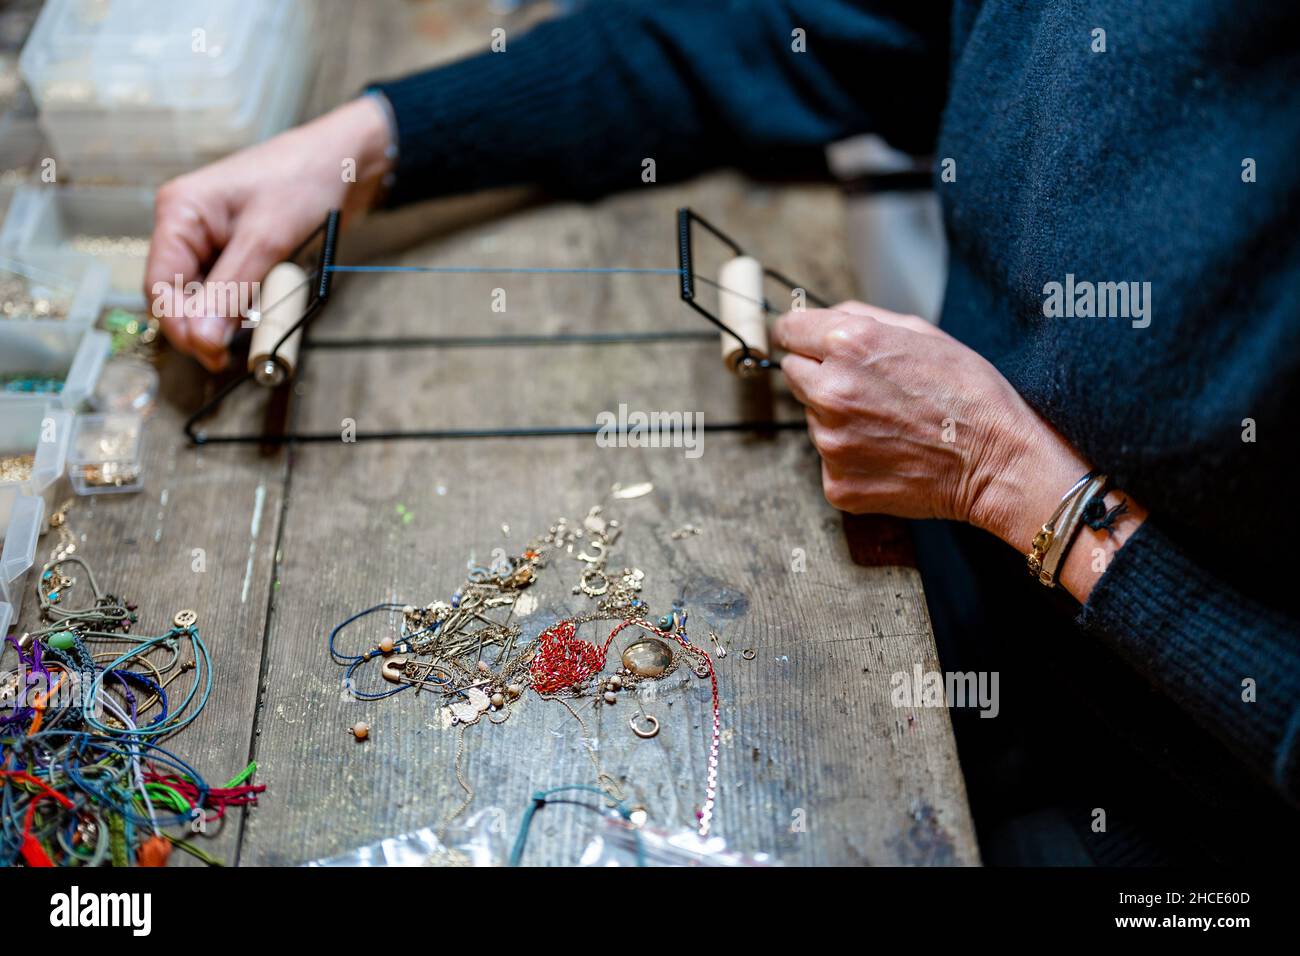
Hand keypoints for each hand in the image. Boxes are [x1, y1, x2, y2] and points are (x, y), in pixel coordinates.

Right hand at [144, 96, 393, 370]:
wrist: (346, 161)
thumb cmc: (304, 180)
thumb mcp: (267, 238)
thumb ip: (232, 289)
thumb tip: (202, 339)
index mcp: (180, 213)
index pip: (160, 285)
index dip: (181, 326)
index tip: (212, 354)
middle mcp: (189, 228)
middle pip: (181, 297)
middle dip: (206, 326)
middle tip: (234, 355)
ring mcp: (214, 242)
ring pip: (209, 300)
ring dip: (233, 317)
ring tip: (264, 320)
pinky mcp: (240, 253)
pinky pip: (235, 292)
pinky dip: (251, 306)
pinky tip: (272, 305)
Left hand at [772, 300, 1056, 522]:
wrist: (997, 461)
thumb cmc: (968, 393)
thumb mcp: (920, 332)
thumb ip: (860, 317)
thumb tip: (819, 316)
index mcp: (848, 345)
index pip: (788, 332)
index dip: (800, 337)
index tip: (807, 344)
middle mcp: (830, 391)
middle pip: (793, 374)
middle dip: (820, 375)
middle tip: (867, 388)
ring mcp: (830, 442)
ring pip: (812, 418)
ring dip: (837, 417)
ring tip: (889, 422)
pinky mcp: (837, 482)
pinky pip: (829, 460)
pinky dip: (851, 456)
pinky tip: (889, 452)